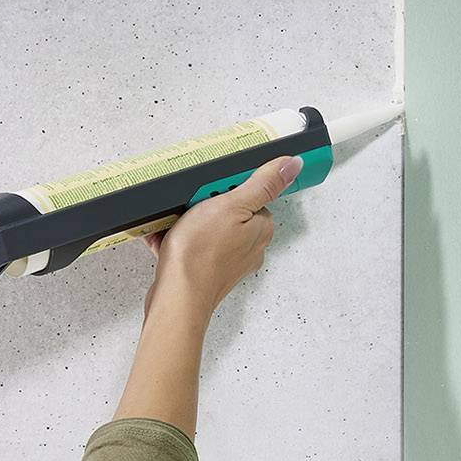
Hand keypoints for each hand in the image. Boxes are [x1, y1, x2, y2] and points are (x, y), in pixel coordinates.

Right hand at [141, 154, 297, 314]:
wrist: (176, 296)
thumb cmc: (201, 255)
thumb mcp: (231, 205)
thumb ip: (263, 183)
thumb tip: (292, 165)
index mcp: (261, 228)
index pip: (251, 193)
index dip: (228, 186)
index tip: (213, 188)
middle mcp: (249, 246)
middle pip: (229, 208)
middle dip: (206, 202)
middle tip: (193, 205)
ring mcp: (227, 259)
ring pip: (207, 226)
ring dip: (188, 219)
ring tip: (177, 222)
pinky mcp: (206, 269)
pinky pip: (191, 243)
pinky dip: (177, 237)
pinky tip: (167, 236)